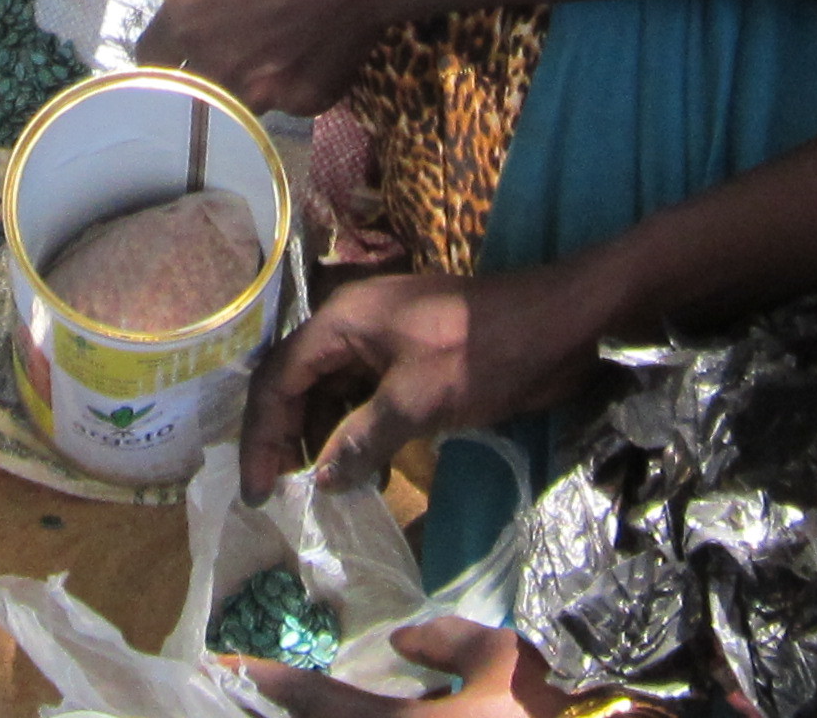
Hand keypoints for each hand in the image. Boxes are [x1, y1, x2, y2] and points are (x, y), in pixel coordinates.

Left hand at [143, 0, 431, 116]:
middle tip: (230, 47)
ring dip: (246, 81)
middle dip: (202, 72)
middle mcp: (216, 68)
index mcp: (189, 23)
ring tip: (275, 49)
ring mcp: (262, 93)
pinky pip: (287, 99)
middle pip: (191, 88)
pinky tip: (312, 52)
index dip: (162, 48)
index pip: (150, 56)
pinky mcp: (305, 103)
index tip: (176, 42)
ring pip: (238, 100)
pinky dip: (292, 81)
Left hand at [231, 620, 568, 717]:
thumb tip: (402, 643)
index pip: (318, 700)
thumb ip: (446, 642)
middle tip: (249, 694)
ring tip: (296, 703)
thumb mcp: (502, 659)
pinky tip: (364, 717)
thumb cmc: (545, 711)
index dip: (271, 682)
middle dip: (285, 714)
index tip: (226, 667)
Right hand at [239, 263, 614, 497]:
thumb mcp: (416, 401)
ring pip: (332, 395)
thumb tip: (321, 480)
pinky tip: (364, 474)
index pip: (277, 379)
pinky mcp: (411, 364)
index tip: (258, 490)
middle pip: (297, 385)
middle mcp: (351, 328)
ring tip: (322, 492)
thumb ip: (361, 439)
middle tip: (282, 495)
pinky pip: (366, 399)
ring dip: (323, 442)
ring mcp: (382, 344)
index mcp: (341, 321)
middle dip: (285, 440)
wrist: (558, 325)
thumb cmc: (481, 354)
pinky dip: (358, 435)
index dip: (262, 436)